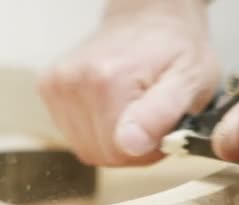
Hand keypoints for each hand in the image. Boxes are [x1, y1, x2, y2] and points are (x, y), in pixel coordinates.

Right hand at [39, 0, 218, 165]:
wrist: (146, 17)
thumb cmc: (174, 48)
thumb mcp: (189, 79)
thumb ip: (161, 115)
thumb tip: (130, 144)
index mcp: (109, 80)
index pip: (119, 154)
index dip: (146, 152)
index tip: (162, 129)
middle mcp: (75, 81)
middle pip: (99, 153)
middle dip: (129, 148)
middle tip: (149, 121)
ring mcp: (56, 85)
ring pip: (85, 148)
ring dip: (111, 142)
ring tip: (131, 114)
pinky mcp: (48, 88)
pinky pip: (72, 135)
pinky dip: (94, 130)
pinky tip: (110, 108)